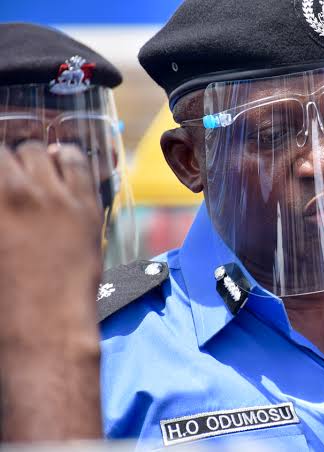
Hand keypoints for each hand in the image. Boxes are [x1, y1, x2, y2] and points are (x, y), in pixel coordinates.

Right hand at [0, 142, 103, 440]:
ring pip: (40, 151)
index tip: (3, 179)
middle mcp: (15, 190)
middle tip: (12, 185)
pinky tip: (62, 172)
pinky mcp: (86, 205)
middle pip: (8, 151)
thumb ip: (1, 210)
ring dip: (35, 161)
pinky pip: (78, 162)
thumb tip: (7, 199)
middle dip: (7, 164)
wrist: (44, 326)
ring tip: (35, 179)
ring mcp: (54, 195)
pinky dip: (67, 160)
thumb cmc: (4, 298)